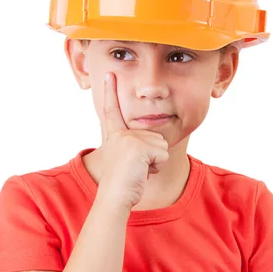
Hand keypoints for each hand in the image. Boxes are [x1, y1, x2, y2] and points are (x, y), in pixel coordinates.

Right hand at [98, 72, 168, 210]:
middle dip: (152, 156)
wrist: (115, 197)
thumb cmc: (122, 186)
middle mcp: (120, 134)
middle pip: (154, 138)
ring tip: (138, 171)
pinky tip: (142, 172)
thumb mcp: (127, 162)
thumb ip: (135, 149)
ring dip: (155, 162)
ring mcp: (129, 139)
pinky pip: (163, 154)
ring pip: (161, 146)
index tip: (109, 74)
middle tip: (135, 169)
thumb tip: (158, 147)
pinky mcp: (138, 146)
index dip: (110, 92)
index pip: (111, 112)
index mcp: (115, 137)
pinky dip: (157, 166)